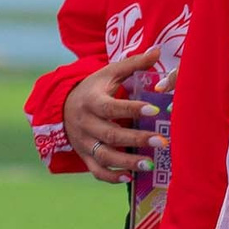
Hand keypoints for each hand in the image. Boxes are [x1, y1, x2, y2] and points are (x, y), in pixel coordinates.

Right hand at [64, 47, 165, 181]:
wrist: (65, 105)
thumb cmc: (96, 88)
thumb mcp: (110, 73)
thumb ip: (134, 64)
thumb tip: (158, 50)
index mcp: (92, 102)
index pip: (112, 107)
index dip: (132, 109)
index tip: (155, 109)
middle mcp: (85, 124)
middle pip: (111, 134)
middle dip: (136, 139)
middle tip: (162, 142)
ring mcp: (84, 142)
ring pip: (104, 156)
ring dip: (126, 161)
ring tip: (150, 164)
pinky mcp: (84, 156)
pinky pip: (96, 170)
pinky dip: (111, 177)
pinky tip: (129, 178)